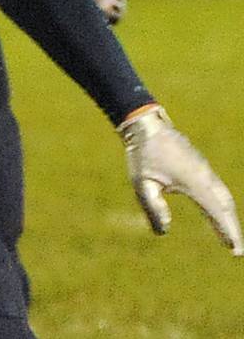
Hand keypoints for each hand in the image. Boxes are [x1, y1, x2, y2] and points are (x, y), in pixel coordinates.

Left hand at [118, 104, 241, 254]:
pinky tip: (219, 213)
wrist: (146, 124)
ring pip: (224, 197)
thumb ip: (153, 207)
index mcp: (194, 181)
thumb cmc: (142, 154)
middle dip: (233, 229)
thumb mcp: (141, 182)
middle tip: (238, 251)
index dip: (227, 232)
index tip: (236, 251)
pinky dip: (223, 205)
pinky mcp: (201, 166)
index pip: (216, 212)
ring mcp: (204, 170)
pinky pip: (217, 189)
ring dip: (229, 217)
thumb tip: (164, 231)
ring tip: (231, 238)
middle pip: (225, 206)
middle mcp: (205, 176)